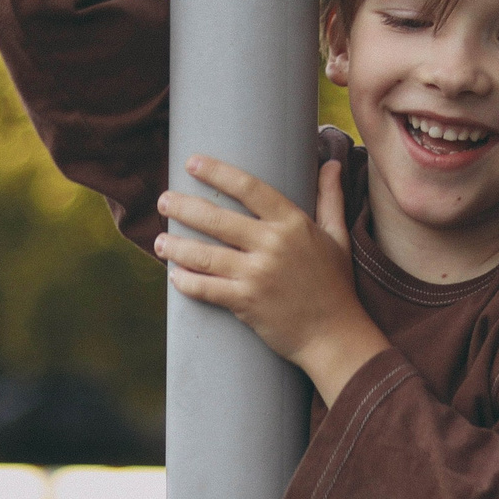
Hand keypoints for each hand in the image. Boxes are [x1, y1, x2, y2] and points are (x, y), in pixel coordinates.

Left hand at [155, 154, 390, 406]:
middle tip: (163, 201)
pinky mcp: (246, 303)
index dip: (217, 173)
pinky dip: (187, 282)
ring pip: (205, 255)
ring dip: (176, 246)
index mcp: (293, 224)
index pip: (249, 188)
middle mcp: (272, 245)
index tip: (193, 163)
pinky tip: (174, 276)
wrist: (335, 336)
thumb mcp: (338, 237)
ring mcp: (257, 275)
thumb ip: (331, 198)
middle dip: (184, 207)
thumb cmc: (335, 285)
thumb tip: (332, 164)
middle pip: (217, 219)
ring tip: (159, 241)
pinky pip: (207, 289)